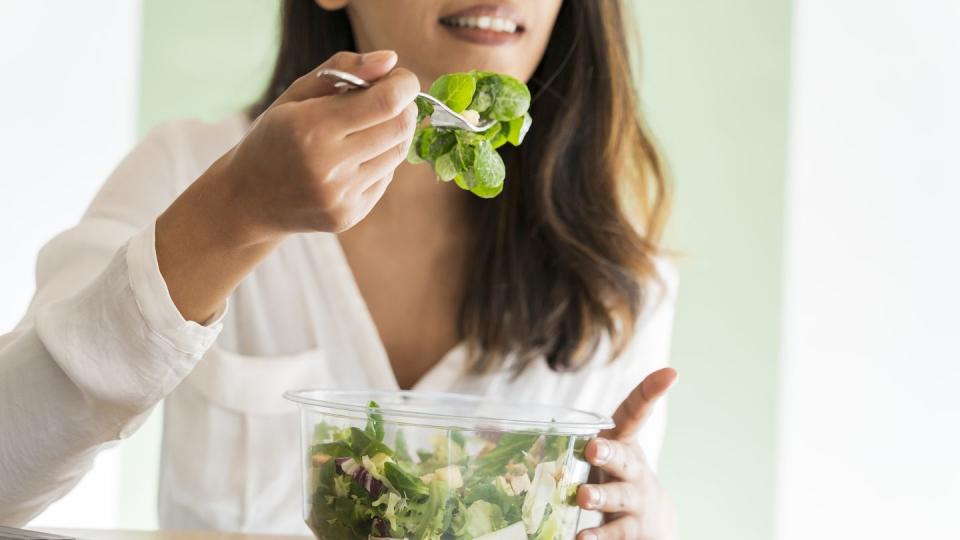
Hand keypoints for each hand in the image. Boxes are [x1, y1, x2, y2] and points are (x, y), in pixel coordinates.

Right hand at [155, 50, 418, 322]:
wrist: (249, 200)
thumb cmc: (275, 137)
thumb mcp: (296, 94)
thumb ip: (343, 69)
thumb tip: (390, 60)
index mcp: (310, 128)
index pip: (384, 103)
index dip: (404, 85)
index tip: (402, 78)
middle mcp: (327, 166)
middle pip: (399, 128)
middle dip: (405, 107)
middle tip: (392, 99)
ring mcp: (340, 196)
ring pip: (397, 154)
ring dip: (394, 134)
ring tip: (370, 127)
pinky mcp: (349, 215)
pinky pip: (385, 178)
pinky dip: (380, 161)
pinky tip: (355, 158)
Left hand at [576, 367, 678, 539]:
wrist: (653, 527)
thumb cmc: (614, 480)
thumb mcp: (604, 456)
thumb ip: (571, 442)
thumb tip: (498, 435)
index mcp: (624, 444)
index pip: (636, 413)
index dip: (651, 392)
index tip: (671, 373)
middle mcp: (634, 470)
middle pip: (625, 458)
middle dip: (610, 453)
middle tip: (594, 449)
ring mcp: (636, 501)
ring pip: (620, 497)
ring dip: (602, 497)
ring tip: (584, 498)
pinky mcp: (632, 530)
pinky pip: (615, 534)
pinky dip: (599, 538)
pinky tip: (582, 539)